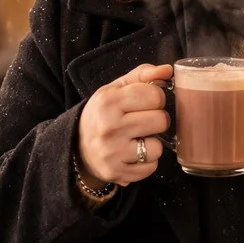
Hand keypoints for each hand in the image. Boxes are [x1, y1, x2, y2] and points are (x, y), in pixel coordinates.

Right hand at [76, 63, 172, 186]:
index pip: (155, 95)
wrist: (76, 146)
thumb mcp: (114, 90)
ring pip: (157, 147)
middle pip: (161, 120)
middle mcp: (109, 126)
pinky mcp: (116, 172)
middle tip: (143, 122)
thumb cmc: (102, 114)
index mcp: (108, 101)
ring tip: (137, 140)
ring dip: (151, 144)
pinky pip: (150, 167)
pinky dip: (146, 162)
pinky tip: (132, 155)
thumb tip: (168, 70)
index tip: (146, 103)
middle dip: (156, 120)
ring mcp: (112, 152)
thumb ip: (141, 76)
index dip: (155, 99)